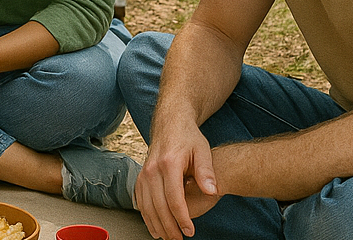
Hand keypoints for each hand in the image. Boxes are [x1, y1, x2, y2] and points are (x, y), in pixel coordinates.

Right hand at [133, 123, 219, 239]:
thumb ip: (206, 171)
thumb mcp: (203, 150)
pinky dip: (146, 215)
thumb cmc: (188, 137)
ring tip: (167, 237)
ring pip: (146, 206)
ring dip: (156, 224)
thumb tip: (211, 191)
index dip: (182, 218)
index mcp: (168, 163)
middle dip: (169, 226)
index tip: (190, 231)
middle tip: (179, 239)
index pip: (174, 199)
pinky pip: (140, 200)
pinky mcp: (140, 176)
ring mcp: (144, 172)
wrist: (170, 123)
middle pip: (158, 206)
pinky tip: (154, 225)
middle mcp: (152, 169)